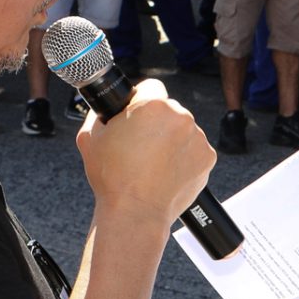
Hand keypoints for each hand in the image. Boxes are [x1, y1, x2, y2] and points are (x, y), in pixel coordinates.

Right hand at [75, 78, 214, 222]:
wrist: (136, 211)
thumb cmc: (111, 177)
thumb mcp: (90, 137)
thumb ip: (100, 114)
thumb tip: (105, 106)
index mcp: (153, 105)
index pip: (151, 87)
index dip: (140, 101)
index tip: (135, 115)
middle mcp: (181, 116)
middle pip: (168, 110)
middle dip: (156, 123)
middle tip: (140, 145)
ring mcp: (198, 137)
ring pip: (183, 131)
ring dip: (171, 141)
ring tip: (153, 163)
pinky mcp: (208, 157)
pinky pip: (194, 150)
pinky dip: (184, 158)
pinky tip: (167, 171)